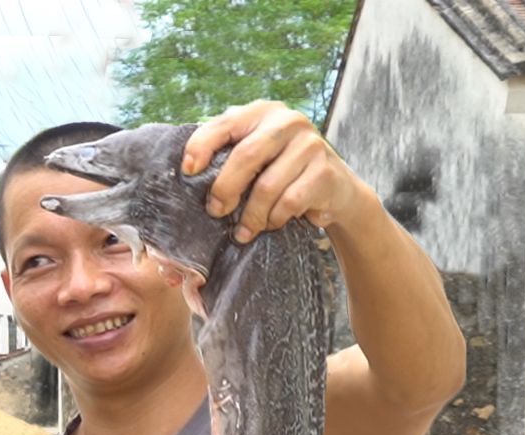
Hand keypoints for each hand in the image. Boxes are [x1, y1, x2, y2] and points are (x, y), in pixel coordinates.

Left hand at [180, 101, 370, 244]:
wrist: (335, 187)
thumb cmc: (283, 171)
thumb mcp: (257, 154)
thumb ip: (230, 153)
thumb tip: (189, 172)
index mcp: (263, 112)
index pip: (224, 123)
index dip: (202, 146)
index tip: (188, 172)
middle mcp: (288, 121)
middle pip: (245, 156)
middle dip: (225, 189)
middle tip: (216, 211)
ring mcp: (309, 144)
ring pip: (266, 187)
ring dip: (251, 216)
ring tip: (243, 231)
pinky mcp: (324, 171)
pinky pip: (288, 202)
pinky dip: (275, 219)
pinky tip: (271, 224)